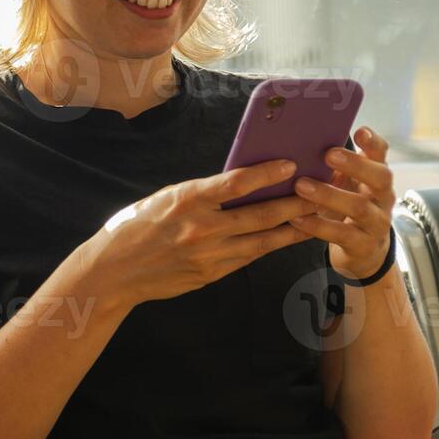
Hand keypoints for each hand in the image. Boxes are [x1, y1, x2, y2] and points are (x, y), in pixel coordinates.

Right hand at [84, 158, 320, 307]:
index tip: (291, 165)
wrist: (115, 271)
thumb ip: (202, 193)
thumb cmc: (137, 226)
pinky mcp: (211, 274)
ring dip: (293, 229)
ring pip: (263, 241)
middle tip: (322, 192)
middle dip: (295, 203)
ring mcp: (209, 255)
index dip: (267, 173)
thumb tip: (240, 183)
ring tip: (317, 217)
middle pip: (260, 215)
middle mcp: (202, 228)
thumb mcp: (166, 198)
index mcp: (188, 200)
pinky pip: (248, 257)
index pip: (236, 182)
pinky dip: (269, 246)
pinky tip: (286, 238)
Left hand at [288, 126, 395, 280]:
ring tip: (302, 186)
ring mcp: (376, 222)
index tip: (359, 130)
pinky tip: (297, 218)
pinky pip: (341, 234)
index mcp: (376, 176)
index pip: (382, 154)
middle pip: (380, 177)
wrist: (364, 250)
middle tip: (328, 154)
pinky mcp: (363, 245)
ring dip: (329, 195)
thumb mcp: (346, 184)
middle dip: (356, 165)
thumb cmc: (347, 206)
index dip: (373, 143)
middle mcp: (383, 197)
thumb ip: (334, 165)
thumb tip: (299, 140)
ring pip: (359, 207)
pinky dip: (318, 225)